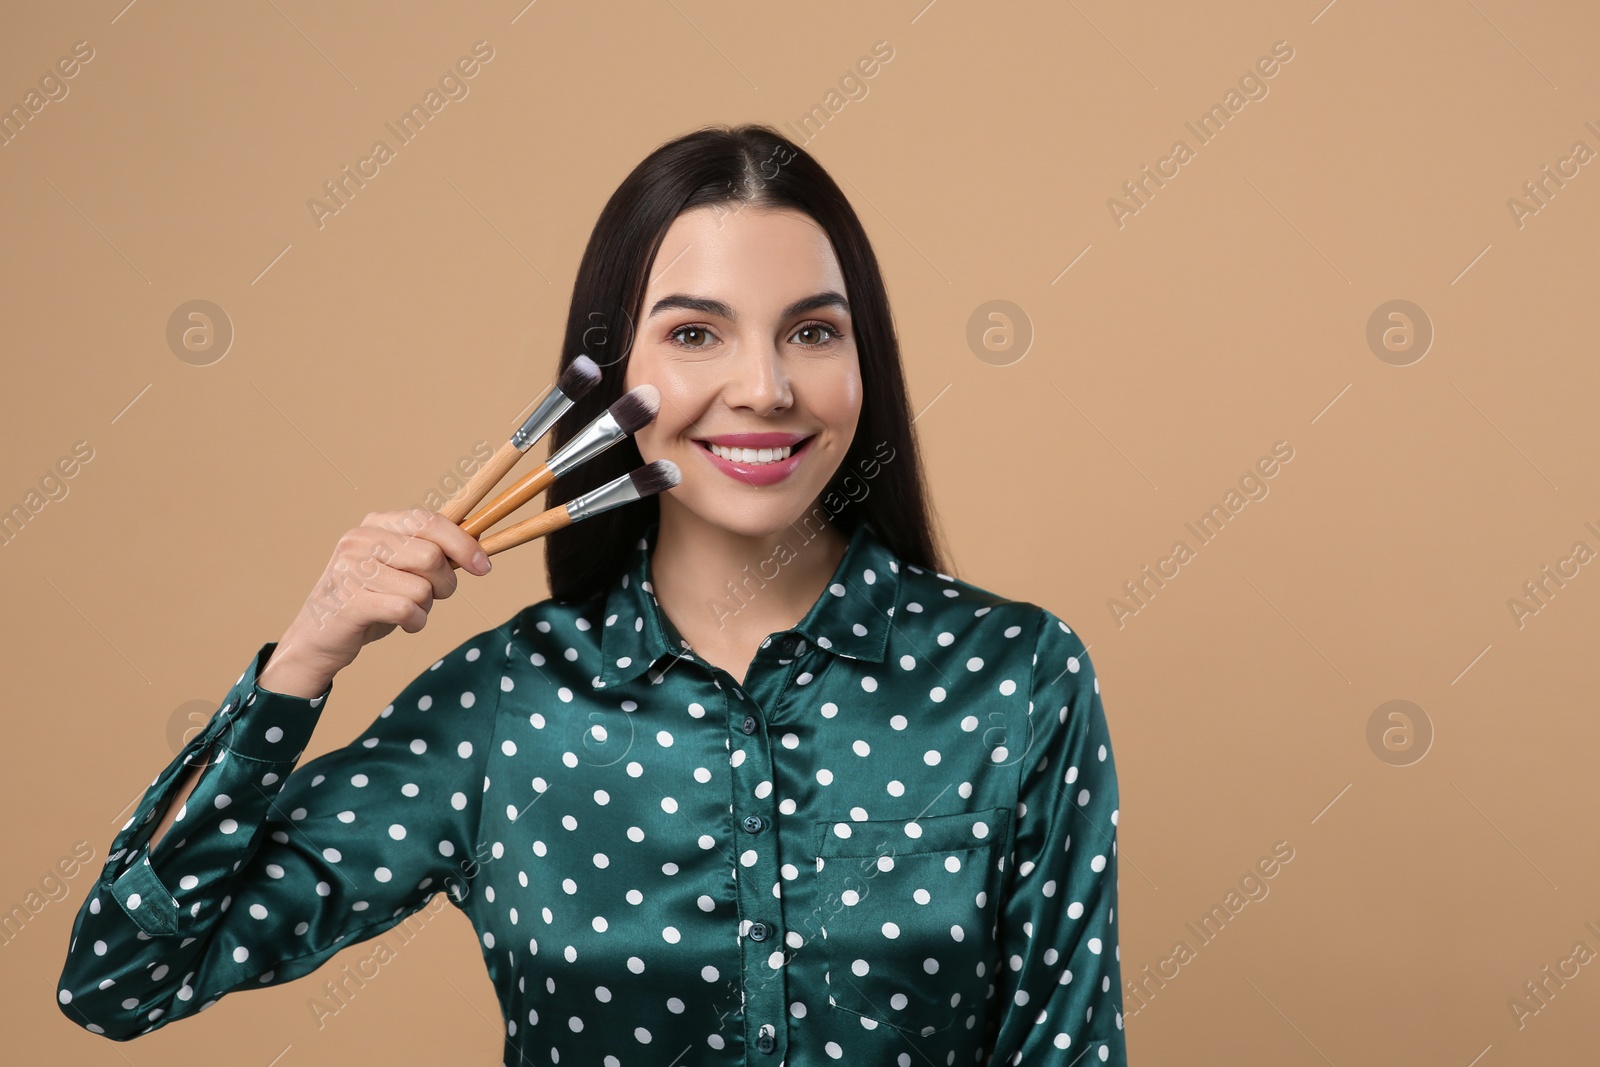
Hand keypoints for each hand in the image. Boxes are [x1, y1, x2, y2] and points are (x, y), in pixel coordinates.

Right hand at [262, 508, 490, 695]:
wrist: (319, 638)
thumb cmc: (370, 600)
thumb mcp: (401, 568)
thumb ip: (431, 553)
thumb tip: (478, 548)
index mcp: (375, 524)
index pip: (428, 520)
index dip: (463, 543)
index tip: (483, 566)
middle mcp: (359, 540)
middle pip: (431, 556)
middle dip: (445, 583)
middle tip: (434, 596)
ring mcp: (350, 570)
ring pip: (421, 588)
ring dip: (425, 607)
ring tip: (406, 610)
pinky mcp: (349, 602)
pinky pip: (406, 609)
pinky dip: (415, 622)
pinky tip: (403, 624)